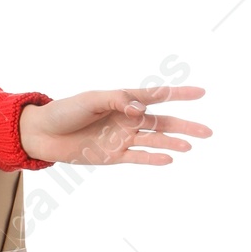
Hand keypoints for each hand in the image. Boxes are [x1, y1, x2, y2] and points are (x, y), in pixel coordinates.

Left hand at [18, 86, 210, 167]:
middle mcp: (127, 119)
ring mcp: (121, 138)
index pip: (157, 96)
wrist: (43, 134)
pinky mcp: (113, 156)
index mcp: (123, 101)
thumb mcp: (91, 100)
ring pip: (155, 140)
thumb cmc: (65, 111)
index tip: (201, 92)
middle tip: (208, 131)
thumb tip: (141, 109)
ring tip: (190, 145)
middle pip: (163, 122)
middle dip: (185, 125)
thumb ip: (118, 101)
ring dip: (173, 142)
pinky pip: (138, 157)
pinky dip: (154, 158)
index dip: (179, 93)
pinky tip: (169, 159)